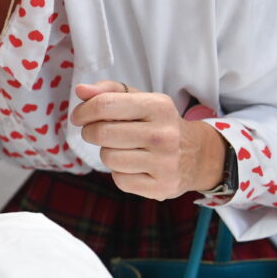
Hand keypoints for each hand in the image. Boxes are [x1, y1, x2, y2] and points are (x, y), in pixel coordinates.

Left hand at [70, 81, 224, 199]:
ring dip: (106, 153)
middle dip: (91, 132)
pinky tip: (132, 166)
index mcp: (158, 106)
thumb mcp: (139, 99)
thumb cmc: (157, 123)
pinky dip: (119, 173)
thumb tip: (80, 91)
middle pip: (102, 133)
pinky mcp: (162, 186)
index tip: (78, 117)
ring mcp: (165, 163)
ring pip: (108, 158)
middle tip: (96, 133)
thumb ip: (108, 90)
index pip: (105, 105)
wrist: (197, 154)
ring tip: (120, 148)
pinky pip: (120, 180)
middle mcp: (164, 134)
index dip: (83, 111)